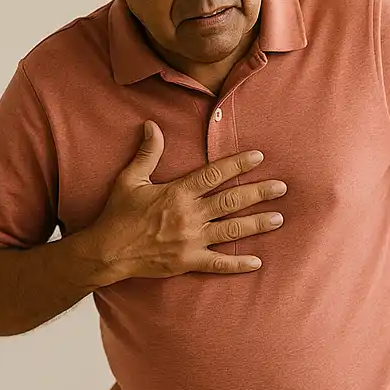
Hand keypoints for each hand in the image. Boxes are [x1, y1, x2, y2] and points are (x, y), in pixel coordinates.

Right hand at [76, 120, 286, 282]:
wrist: (107, 251)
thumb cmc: (118, 214)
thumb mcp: (130, 179)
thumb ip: (147, 153)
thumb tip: (152, 125)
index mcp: (177, 193)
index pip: (214, 175)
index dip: (237, 164)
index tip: (258, 157)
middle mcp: (189, 215)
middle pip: (231, 201)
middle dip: (259, 193)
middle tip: (282, 188)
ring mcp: (191, 240)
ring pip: (231, 230)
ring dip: (257, 224)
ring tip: (278, 218)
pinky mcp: (188, 262)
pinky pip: (218, 264)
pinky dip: (238, 264)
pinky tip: (257, 262)